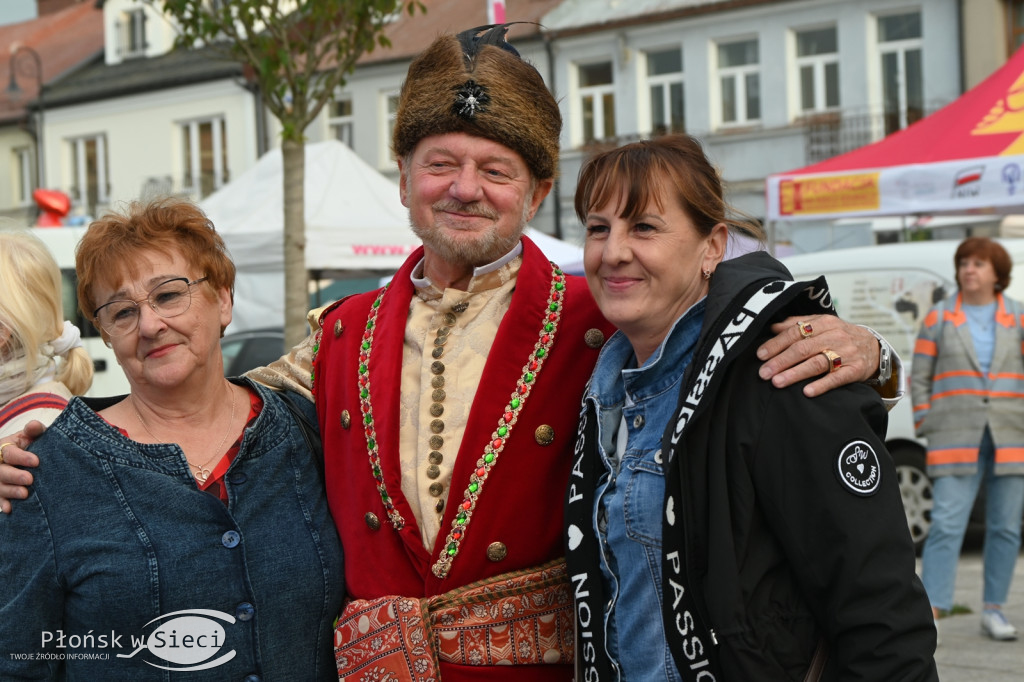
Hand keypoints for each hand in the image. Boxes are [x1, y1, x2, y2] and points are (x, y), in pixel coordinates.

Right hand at [0, 421, 45, 513]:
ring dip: (10, 491)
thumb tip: (34, 425)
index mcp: (4, 448)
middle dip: (14, 476)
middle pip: (1, 472)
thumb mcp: (30, 436)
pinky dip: (2, 504)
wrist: (27, 459)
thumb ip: (34, 431)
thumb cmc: (30, 446)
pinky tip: (9, 509)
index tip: (37, 461)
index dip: (21, 457)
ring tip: (25, 494)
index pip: (9, 453)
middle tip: (30, 479)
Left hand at [757, 315, 880, 397]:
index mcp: (824, 323)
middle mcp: (835, 336)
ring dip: (795, 373)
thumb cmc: (840, 336)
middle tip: (764, 373)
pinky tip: (807, 392)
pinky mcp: (855, 370)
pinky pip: (837, 378)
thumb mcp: (822, 324)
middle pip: (803, 348)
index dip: (776, 344)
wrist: (874, 347)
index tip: (760, 355)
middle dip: (781, 361)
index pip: (795, 332)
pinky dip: (822, 385)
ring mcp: (846, 353)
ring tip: (777, 382)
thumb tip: (773, 326)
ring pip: (817, 363)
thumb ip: (798, 323)